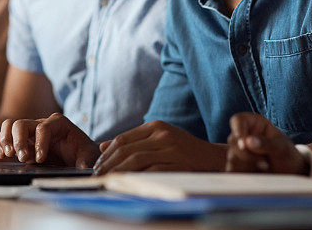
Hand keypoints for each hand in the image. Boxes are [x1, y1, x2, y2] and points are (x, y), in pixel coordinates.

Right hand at [0, 113, 99, 167]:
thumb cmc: (83, 153)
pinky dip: (1, 144)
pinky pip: (5, 137)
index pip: (44, 127)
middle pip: (23, 124)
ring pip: (11, 126)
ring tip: (8, 155)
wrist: (78, 155)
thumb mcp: (88, 156)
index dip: (40, 143)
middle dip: (19, 140)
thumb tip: (83, 169)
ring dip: (6, 139)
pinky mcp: (22, 141)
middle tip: (23, 158)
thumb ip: (85, 161)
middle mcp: (42, 123)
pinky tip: (2, 156)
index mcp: (59, 124)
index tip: (40, 159)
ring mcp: (30, 131)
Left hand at [93, 121, 225, 174]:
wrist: (214, 159)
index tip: (97, 166)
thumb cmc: (184, 152)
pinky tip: (128, 185)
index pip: (123, 139)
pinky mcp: (180, 164)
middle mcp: (163, 135)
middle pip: (127, 149)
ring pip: (136, 160)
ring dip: (118, 172)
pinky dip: (137, 179)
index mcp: (157, 126)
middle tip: (97, 177)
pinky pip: (152, 172)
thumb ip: (134, 141)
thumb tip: (103, 147)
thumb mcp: (160, 140)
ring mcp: (172, 149)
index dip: (107, 154)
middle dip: (108, 165)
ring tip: (107, 182)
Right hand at [226, 112, 307, 173]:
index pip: (238, 120)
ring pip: (231, 156)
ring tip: (265, 167)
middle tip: (264, 162)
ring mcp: (239, 150)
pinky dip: (243, 173)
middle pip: (233, 140)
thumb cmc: (287, 154)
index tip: (243, 144)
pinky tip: (256, 173)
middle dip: (246, 154)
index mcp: (254, 123)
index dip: (238, 130)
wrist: (289, 173)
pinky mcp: (237, 165)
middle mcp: (244, 134)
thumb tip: (248, 141)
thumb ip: (267, 143)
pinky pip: (232, 169)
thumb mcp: (282, 147)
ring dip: (247, 164)